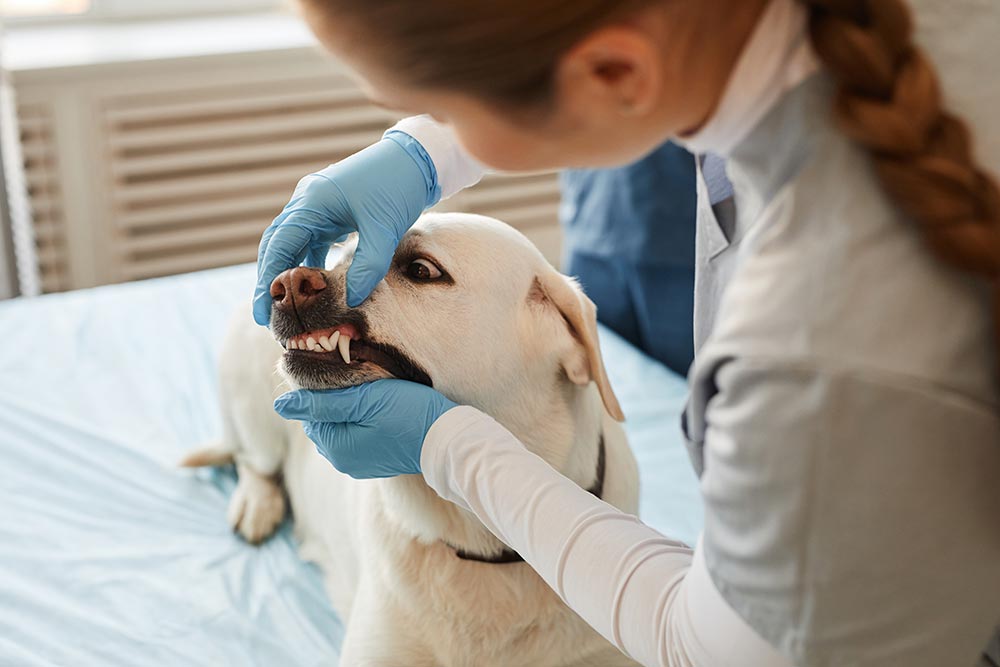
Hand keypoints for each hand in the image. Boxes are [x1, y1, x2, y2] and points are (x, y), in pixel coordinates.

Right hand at [253, 135, 437, 323]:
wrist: (416, 158)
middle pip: (277, 245)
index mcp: (312, 202)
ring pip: (293, 243)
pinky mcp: (333, 210)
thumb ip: (368, 266)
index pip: (279, 247)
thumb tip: (352, 300)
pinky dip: (309, 262)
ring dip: (290, 272)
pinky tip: (315, 285)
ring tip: (289, 306)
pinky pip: (312, 240)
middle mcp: (308, 201)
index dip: (267, 282)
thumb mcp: (384, 229)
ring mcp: (319, 205)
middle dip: (271, 280)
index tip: (261, 313)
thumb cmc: (398, 185)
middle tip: (266, 316)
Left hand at [273, 379, 457, 478]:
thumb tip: (280, 404)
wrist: (449, 440)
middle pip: (324, 417)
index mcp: (334, 446)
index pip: (308, 409)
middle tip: (353, 369)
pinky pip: (358, 432)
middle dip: (332, 394)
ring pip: (342, 423)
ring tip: (368, 384)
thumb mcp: (364, 400)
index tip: (333, 361)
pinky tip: (379, 402)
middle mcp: (342, 460)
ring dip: (348, 404)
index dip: (316, 383)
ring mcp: (361, 462)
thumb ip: (320, 401)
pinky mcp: (378, 459)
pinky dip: (362, 416)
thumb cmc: (409, 414)